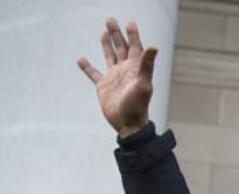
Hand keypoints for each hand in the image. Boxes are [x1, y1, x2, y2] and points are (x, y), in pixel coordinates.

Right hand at [77, 18, 157, 136]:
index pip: (135, 47)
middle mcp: (125, 71)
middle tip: (110, 20)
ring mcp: (114, 77)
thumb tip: (153, 46)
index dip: (132, 35)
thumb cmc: (138, 106)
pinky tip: (80, 59)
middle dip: (116, 34)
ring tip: (104, 32)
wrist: (128, 124)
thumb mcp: (143, 83)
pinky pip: (94, 74)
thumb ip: (147, 64)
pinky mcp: (103, 86)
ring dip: (106, 45)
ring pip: (109, 56)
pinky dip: (87, 67)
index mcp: (135, 68)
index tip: (129, 22)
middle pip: (121, 48)